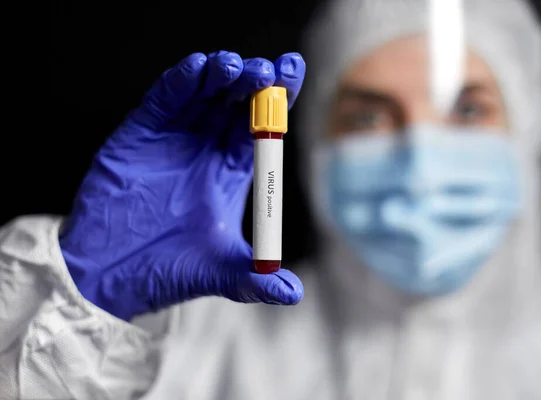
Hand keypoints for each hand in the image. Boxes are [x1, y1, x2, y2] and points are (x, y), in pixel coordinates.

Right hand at [59, 51, 305, 320]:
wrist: (108, 275)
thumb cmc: (166, 271)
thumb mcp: (219, 274)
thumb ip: (255, 280)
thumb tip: (293, 295)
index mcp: (229, 172)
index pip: (261, 129)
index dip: (279, 101)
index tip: (293, 73)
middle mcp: (205, 149)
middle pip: (237, 104)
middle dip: (255, 82)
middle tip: (267, 71)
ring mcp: (173, 138)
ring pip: (203, 94)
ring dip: (221, 75)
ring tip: (236, 68)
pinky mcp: (139, 133)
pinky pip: (164, 100)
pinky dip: (181, 82)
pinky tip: (198, 69)